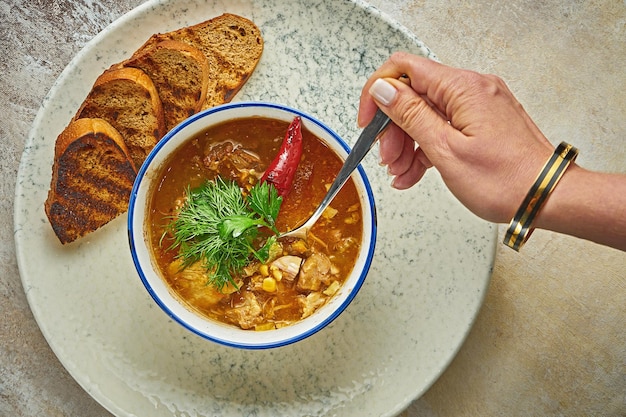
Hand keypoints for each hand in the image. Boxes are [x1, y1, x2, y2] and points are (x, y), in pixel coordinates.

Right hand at [358, 52, 555, 222]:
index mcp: (462, 88)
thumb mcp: (446, 149)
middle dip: (393, 128)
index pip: (405, 69)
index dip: (378, 93)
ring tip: (400, 172)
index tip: (369, 121)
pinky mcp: (482, 123)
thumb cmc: (506, 180)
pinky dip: (426, 148)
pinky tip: (414, 172)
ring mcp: (478, 106)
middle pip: (414, 95)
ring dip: (407, 143)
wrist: (547, 197)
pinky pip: (444, 128)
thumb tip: (384, 90)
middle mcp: (472, 89)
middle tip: (387, 158)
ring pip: (427, 115)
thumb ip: (410, 115)